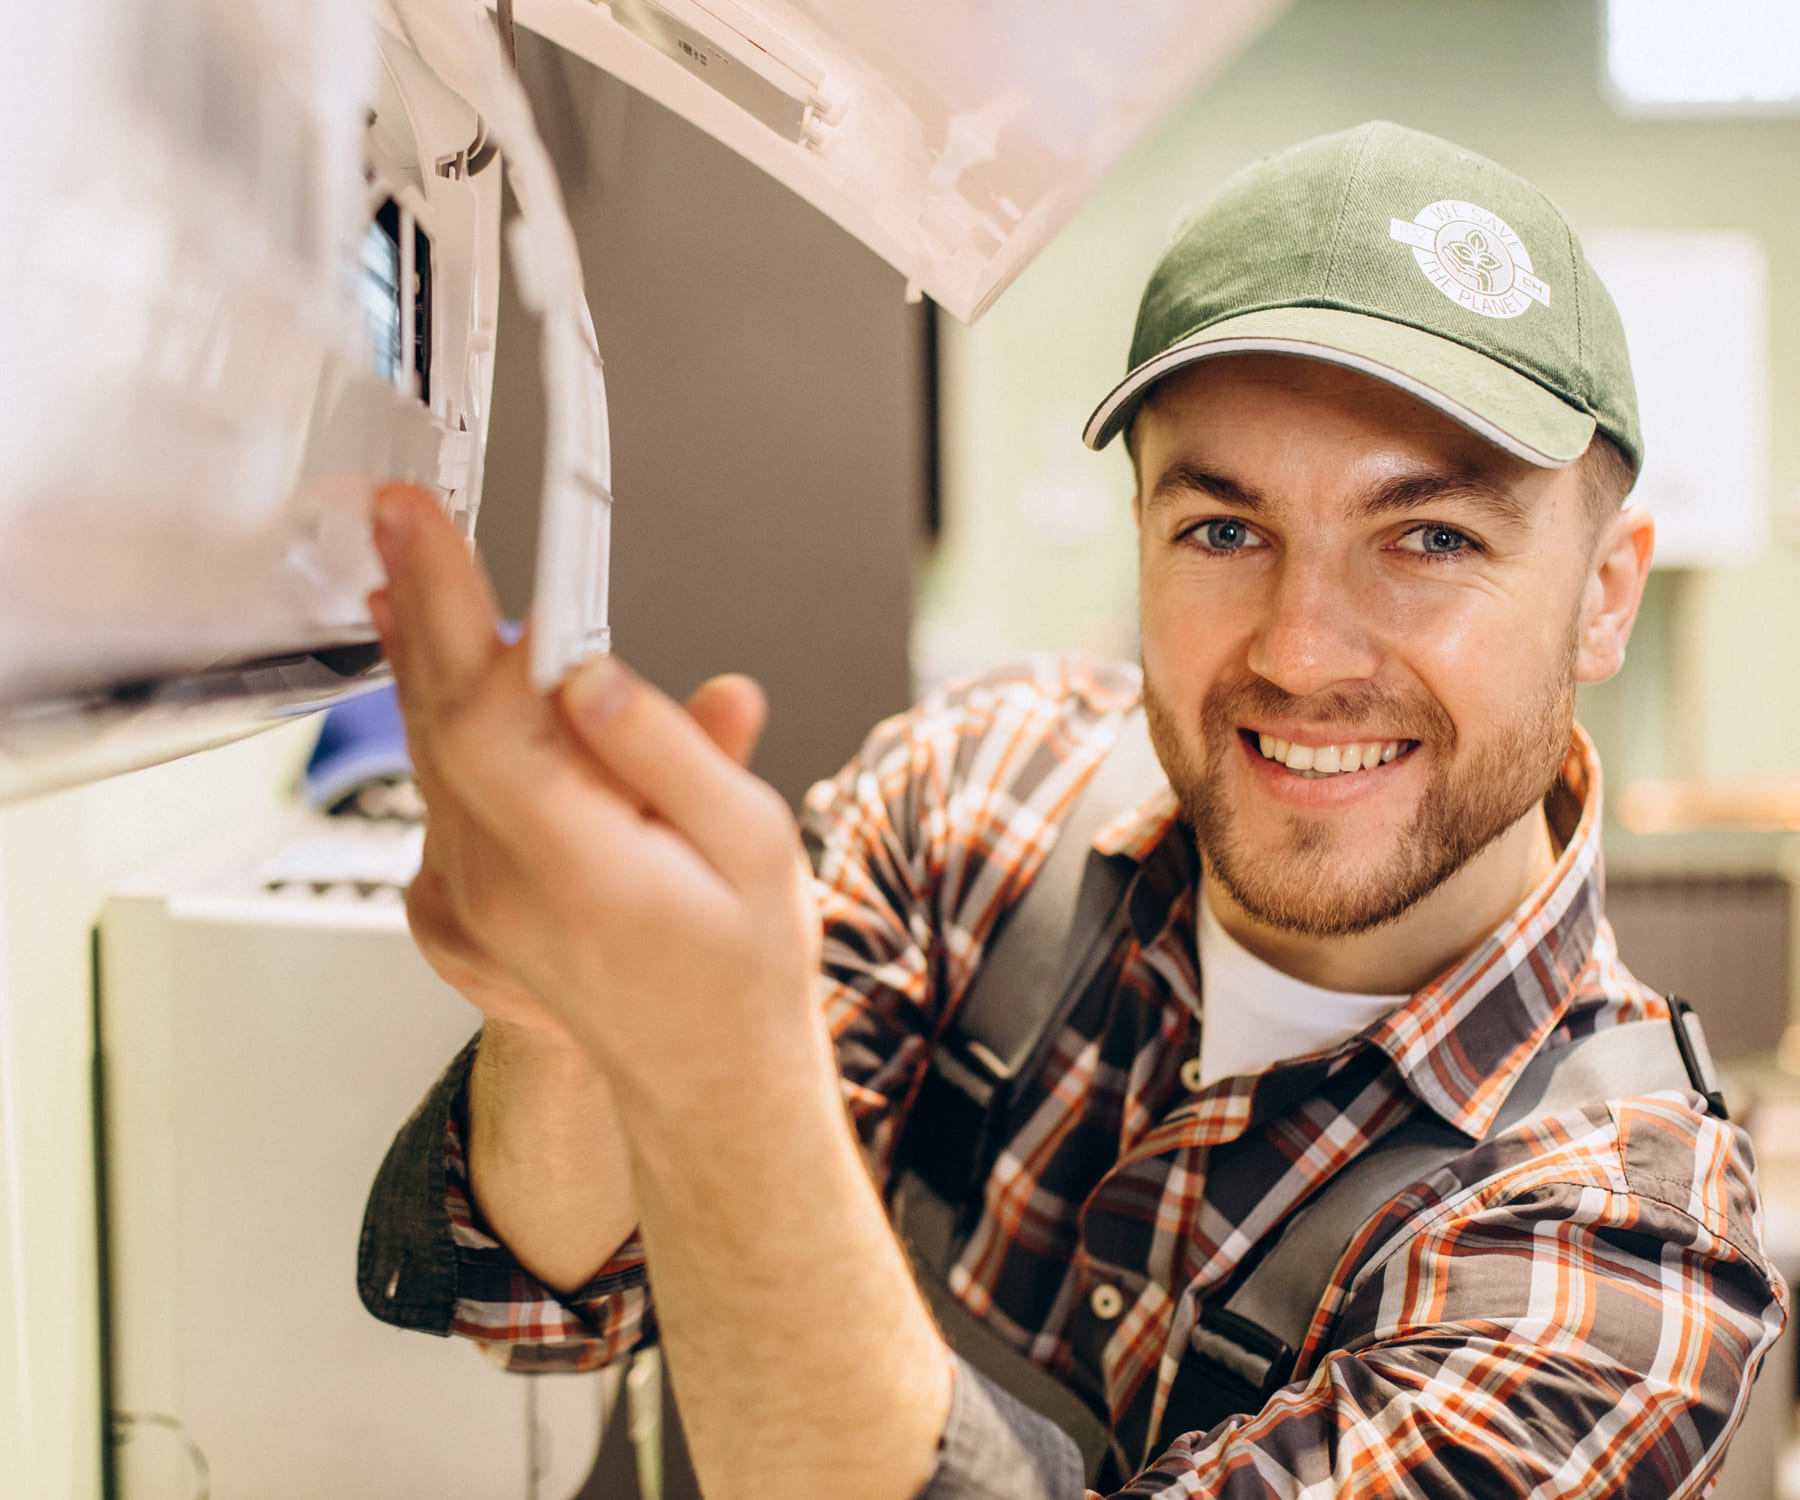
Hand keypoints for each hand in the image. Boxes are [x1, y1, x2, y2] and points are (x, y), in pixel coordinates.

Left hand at [368, 482, 823, 1109]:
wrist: (708, 1072)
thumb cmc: (741, 962)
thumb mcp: (751, 845)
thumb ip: (670, 751)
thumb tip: (590, 675)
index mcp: (578, 864)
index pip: (484, 713)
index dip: (450, 608)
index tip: (427, 528)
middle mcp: (502, 884)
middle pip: (438, 718)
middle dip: (421, 604)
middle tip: (403, 520)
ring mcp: (471, 899)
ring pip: (429, 752)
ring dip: (423, 656)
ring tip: (415, 574)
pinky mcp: (463, 902)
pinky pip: (437, 794)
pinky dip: (439, 722)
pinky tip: (446, 681)